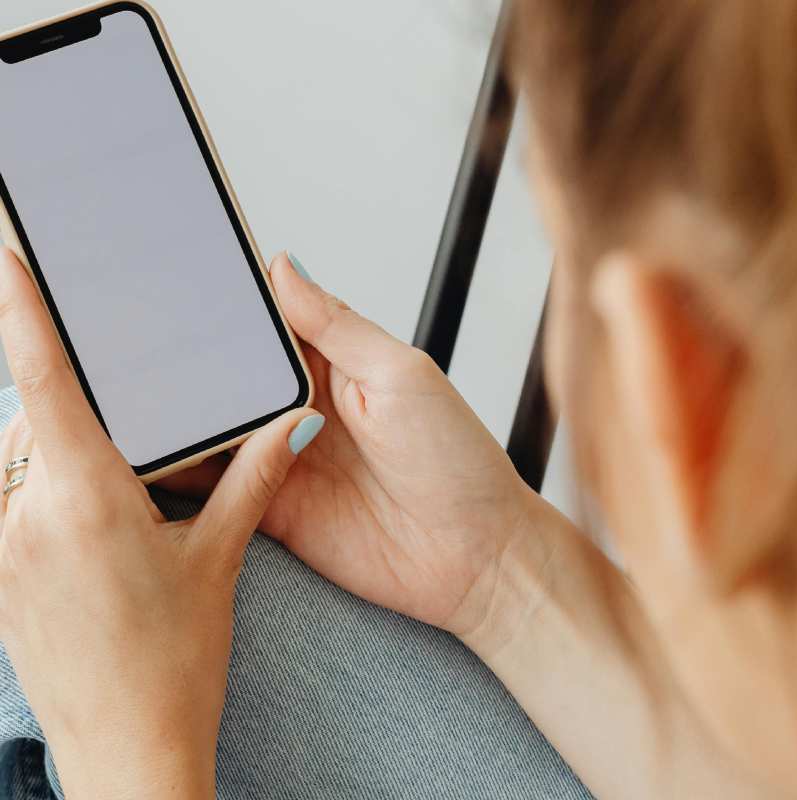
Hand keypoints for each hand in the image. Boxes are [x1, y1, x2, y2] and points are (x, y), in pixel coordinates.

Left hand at [0, 248, 322, 798]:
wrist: (129, 753)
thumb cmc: (172, 668)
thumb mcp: (218, 560)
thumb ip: (252, 477)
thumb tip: (293, 423)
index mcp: (84, 499)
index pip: (43, 378)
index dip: (24, 306)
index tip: (10, 254)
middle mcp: (22, 517)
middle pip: (34, 418)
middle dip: (79, 411)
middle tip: (130, 447)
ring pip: (17, 460)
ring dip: (59, 457)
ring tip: (121, 511)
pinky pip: (6, 503)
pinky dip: (42, 495)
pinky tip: (91, 538)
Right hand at [163, 253, 542, 638]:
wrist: (477, 558)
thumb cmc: (457, 461)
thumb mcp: (402, 375)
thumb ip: (338, 326)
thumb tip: (284, 265)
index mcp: (336, 364)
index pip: (265, 324)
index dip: (222, 306)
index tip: (170, 282)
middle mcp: (302, 408)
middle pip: (227, 377)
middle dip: (184, 362)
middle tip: (127, 341)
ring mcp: (283, 460)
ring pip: (211, 429)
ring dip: (175, 416)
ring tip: (122, 395)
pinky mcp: (271, 510)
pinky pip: (213, 488)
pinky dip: (177, 474)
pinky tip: (139, 458)